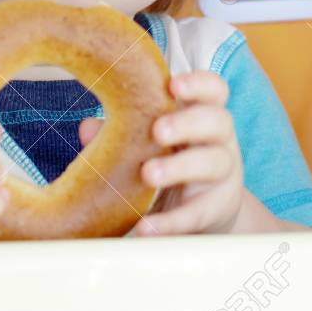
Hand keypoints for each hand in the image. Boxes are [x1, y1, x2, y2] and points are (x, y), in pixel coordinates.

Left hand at [79, 72, 258, 235]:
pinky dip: (172, 221)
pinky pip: (199, 213)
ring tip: (148, 174)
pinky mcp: (217, 208)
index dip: (198, 84)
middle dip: (188, 123)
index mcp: (201, 114)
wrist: (206, 210)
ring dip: (181, 167)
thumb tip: (88, 127)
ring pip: (215, 162)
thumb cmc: (173, 160)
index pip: (213, 90)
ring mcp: (223, 173)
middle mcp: (219, 139)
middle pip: (218, 121)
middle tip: (158, 130)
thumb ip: (123, 133)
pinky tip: (147, 226)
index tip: (173, 84)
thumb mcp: (151, 143)